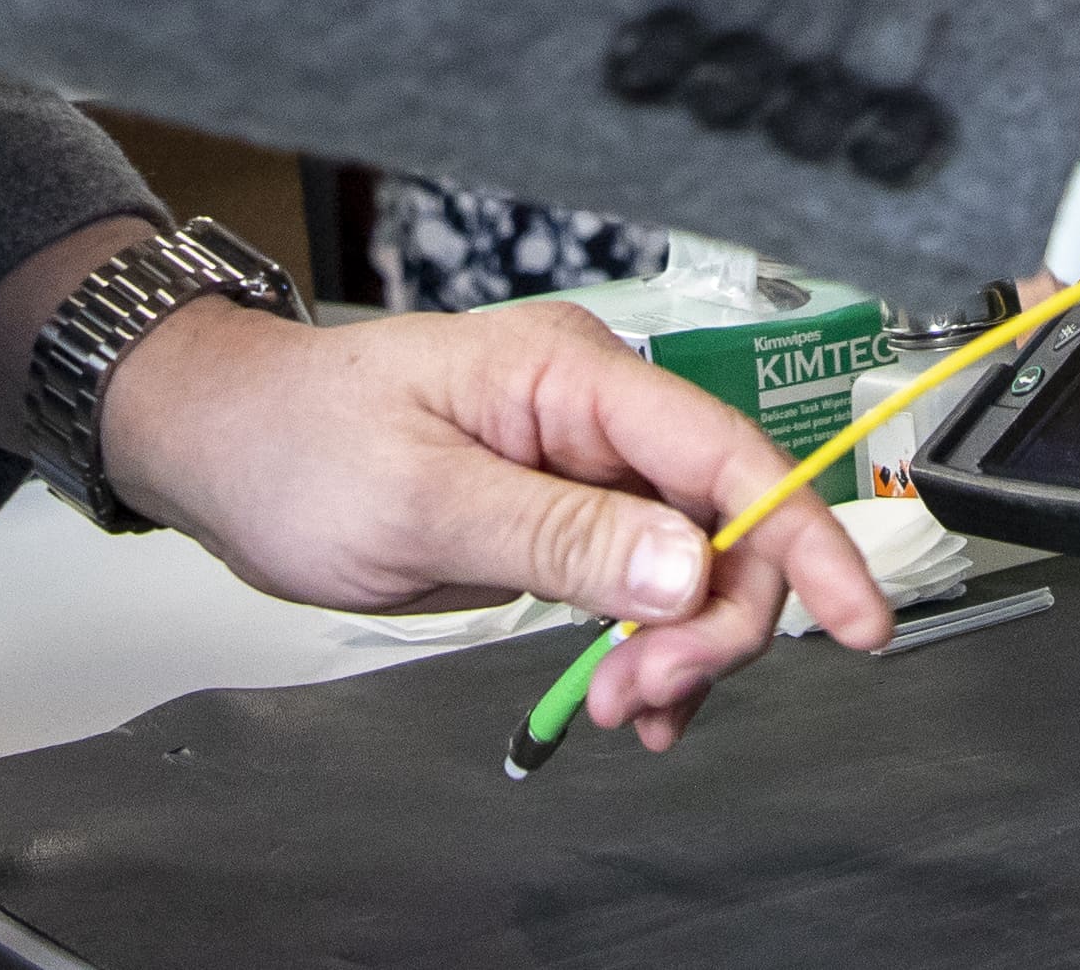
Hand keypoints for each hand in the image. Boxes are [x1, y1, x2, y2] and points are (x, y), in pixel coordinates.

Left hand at [98, 295, 894, 750]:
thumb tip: (684, 566)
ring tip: (613, 705)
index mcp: (574, 374)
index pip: (727, 453)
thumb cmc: (296, 442)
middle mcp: (596, 413)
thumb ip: (558, 536)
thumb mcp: (419, 501)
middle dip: (709, 623)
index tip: (857, 620)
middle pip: (724, 521)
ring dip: (676, 648)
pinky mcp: (564, 516)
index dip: (804, 538)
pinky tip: (627, 696)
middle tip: (641, 697)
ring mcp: (583, 466)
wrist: (222, 443)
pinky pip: (645, 585)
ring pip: (692, 564)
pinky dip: (650, 649)